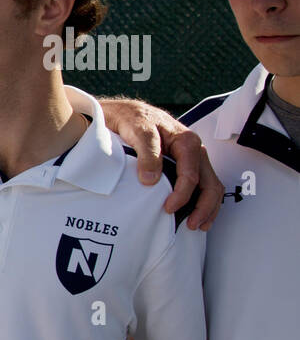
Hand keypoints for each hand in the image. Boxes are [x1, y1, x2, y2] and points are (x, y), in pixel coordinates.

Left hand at [97, 98, 222, 230]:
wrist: (128, 114)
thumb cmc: (134, 120)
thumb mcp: (138, 131)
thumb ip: (147, 153)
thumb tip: (151, 180)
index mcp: (187, 141)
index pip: (191, 174)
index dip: (182, 194)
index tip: (168, 208)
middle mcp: (195, 150)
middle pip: (209, 183)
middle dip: (204, 207)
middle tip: (191, 225)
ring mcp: (193, 159)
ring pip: (210, 186)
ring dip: (207, 207)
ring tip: (197, 226)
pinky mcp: (188, 165)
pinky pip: (203, 185)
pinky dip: (203, 201)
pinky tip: (197, 215)